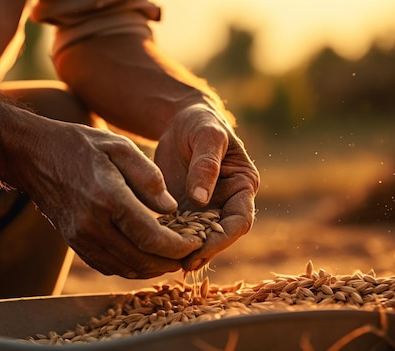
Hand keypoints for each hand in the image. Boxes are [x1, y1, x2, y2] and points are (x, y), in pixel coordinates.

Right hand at [16, 119, 203, 278]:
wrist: (34, 156)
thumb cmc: (80, 146)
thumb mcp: (120, 146)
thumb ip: (149, 177)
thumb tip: (170, 208)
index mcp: (108, 198)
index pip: (152, 238)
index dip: (179, 246)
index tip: (196, 241)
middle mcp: (92, 225)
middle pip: (141, 261)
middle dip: (170, 262)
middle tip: (188, 253)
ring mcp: (80, 238)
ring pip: (125, 268)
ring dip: (152, 268)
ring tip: (171, 257)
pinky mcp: (74, 243)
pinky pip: (108, 266)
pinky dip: (131, 266)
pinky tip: (145, 254)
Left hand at [154, 104, 259, 270]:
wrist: (181, 121)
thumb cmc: (200, 123)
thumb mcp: (207, 136)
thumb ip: (207, 165)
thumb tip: (202, 200)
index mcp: (243, 186)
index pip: (240, 220)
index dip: (224, 238)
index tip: (203, 248)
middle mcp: (227, 202)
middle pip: (220, 237)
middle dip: (203, 252)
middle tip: (182, 264)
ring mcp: (205, 209)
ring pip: (198, 239)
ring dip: (184, 253)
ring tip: (165, 264)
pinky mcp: (184, 210)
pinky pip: (178, 230)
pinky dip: (168, 241)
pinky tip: (152, 249)